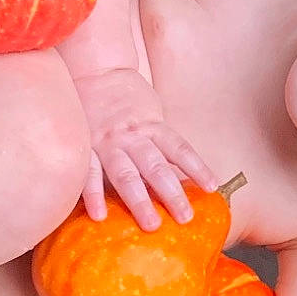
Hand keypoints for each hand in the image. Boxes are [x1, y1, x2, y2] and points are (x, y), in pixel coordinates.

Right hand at [71, 67, 215, 230]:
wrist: (94, 70)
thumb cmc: (126, 97)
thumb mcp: (150, 113)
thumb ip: (159, 140)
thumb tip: (176, 172)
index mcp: (151, 126)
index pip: (179, 149)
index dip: (196, 167)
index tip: (212, 188)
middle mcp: (131, 137)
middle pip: (155, 168)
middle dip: (171, 194)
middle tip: (185, 217)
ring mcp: (106, 144)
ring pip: (125, 175)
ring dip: (139, 201)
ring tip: (152, 225)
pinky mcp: (84, 149)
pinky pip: (88, 175)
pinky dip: (93, 196)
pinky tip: (99, 216)